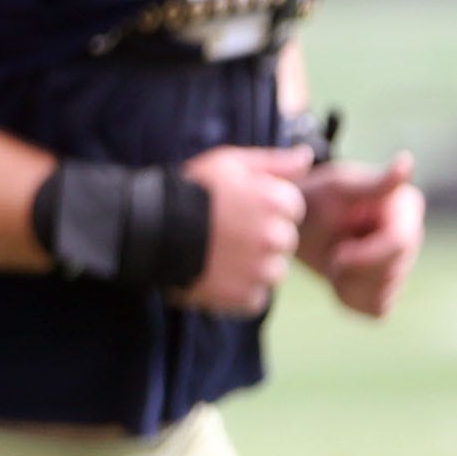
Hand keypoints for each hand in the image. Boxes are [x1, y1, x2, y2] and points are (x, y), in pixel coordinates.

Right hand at [174, 145, 311, 316]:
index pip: (292, 209)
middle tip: (226, 234)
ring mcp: (260, 270)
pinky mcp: (243, 297)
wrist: (148, 229)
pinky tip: (216, 275)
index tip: (238, 209)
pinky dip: (238, 291)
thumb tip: (307, 157)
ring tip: (220, 256)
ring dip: (253, 267)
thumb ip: (273, 162)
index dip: (265, 207)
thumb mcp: (229, 162)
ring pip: (272, 272)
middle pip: (283, 241)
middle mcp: (276, 237)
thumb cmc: (189, 190)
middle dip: (262, 238)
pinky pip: (254, 298)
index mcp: (277, 202)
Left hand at [299, 152, 424, 317]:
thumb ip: (373, 184)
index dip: (362, 257)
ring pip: (383, 294)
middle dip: (351, 271)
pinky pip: (377, 309)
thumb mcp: (337, 187)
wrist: (296, 222)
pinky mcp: (390, 286)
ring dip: (347, 284)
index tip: (336, 253)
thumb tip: (407, 161)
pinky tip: (339, 278)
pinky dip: (351, 299)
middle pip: (388, 274)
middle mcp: (413, 236)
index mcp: (406, 207)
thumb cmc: (316, 198)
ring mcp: (404, 263)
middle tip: (329, 254)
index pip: (397, 245)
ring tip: (333, 260)